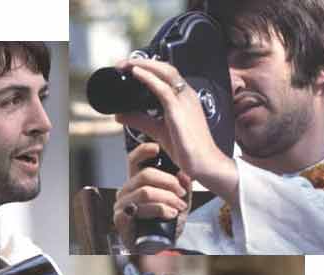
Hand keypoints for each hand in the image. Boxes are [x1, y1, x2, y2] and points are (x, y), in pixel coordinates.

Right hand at [113, 142, 189, 248]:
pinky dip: (160, 209)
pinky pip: (142, 208)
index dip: (143, 151)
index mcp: (136, 183)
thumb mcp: (178, 204)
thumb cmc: (164, 226)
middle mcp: (126, 191)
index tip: (157, 149)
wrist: (157, 250)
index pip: (133, 161)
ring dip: (167, 198)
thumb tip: (185, 174)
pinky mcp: (121, 218)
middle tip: (181, 192)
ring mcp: (121, 205)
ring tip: (179, 207)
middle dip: (168, 182)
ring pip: (145, 191)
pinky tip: (170, 214)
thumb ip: (183, 189)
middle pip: (144, 175)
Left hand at [115, 59, 238, 204]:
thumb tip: (120, 115)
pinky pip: (162, 88)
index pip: (166, 74)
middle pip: (165, 68)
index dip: (148, 67)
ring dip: (143, 65)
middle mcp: (186, 95)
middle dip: (142, 62)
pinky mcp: (179, 110)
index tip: (128, 68)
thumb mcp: (158, 130)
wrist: (204, 164)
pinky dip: (148, 77)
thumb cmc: (188, 149)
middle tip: (123, 63)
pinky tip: (136, 73)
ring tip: (126, 64)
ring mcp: (185, 100)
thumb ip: (140, 120)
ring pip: (164, 72)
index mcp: (184, 98)